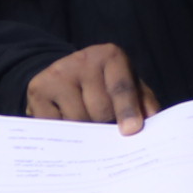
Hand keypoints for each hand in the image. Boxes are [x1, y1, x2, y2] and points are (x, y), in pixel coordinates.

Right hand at [26, 44, 157, 132]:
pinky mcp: (38, 89)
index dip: (127, 110)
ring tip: (87, 132)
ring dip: (85, 134)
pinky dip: (63, 135)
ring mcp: (58, 73)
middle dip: (105, 126)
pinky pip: (54, 125)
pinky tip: (68, 131)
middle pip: (99, 109)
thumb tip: (153, 121)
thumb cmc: (104, 85)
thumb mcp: (128, 85)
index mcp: (111, 56)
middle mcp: (83, 59)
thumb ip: (143, 101)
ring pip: (77, 120)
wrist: (64, 75)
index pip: (121, 86)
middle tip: (106, 133)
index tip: (132, 131)